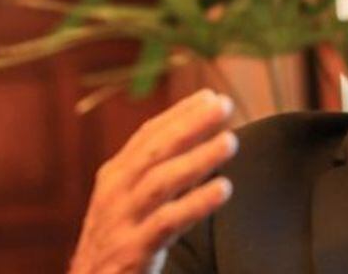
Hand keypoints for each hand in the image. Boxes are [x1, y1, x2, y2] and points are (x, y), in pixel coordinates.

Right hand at [69, 89, 238, 273]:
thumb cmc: (121, 237)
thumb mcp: (133, 199)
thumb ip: (163, 171)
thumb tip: (207, 137)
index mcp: (116, 175)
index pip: (148, 135)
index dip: (180, 113)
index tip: (211, 95)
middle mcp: (115, 192)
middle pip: (155, 151)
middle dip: (190, 125)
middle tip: (223, 105)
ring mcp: (122, 221)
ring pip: (161, 182)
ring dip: (198, 159)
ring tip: (231, 141)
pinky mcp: (132, 251)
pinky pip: (166, 223)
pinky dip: (196, 203)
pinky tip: (223, 188)